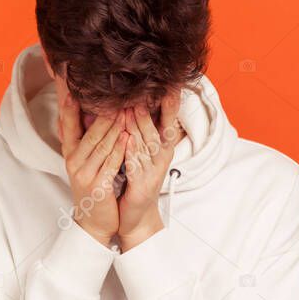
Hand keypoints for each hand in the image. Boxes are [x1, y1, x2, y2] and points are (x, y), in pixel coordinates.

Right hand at [57, 78, 127, 245]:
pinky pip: (111, 162)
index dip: (66, 96)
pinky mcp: (98, 186)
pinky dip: (120, 147)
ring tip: (126, 104)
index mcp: (70, 151)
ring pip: (101, 143)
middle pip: (88, 128)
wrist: (96, 221)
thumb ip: (84, 135)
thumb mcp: (84, 160)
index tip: (67, 75)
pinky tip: (128, 134)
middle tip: (111, 85)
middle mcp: (73, 160)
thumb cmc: (95, 186)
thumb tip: (82, 108)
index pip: (66, 118)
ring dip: (115, 124)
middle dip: (100, 107)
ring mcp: (84, 174)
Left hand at [118, 91, 182, 251]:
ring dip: (139, 125)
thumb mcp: (140, 153)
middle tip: (147, 88)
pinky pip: (136, 164)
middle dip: (151, 109)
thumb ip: (139, 130)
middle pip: (156, 128)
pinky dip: (132, 151)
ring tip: (134, 106)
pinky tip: (128, 139)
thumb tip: (134, 103)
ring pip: (146, 143)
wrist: (135, 215)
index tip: (171, 83)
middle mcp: (161, 157)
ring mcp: (153, 171)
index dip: (170, 103)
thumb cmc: (136, 180)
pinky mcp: (143, 185)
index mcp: (161, 148)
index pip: (168, 120)